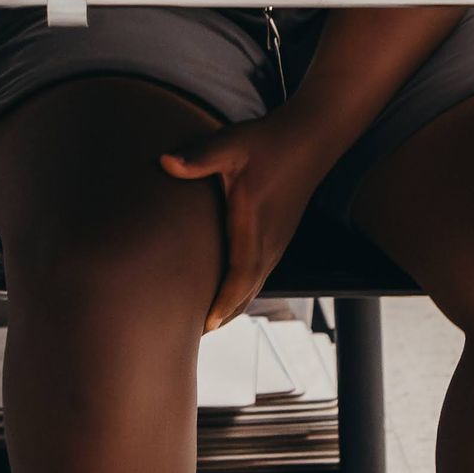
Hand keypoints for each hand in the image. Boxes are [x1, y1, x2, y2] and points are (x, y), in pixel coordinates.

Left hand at [160, 108, 333, 328]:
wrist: (309, 137)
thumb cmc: (267, 141)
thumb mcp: (230, 145)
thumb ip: (198, 158)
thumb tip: (164, 163)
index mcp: (254, 223)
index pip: (241, 274)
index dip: (225, 301)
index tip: (207, 324)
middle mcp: (269, 239)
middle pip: (247, 290)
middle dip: (224, 314)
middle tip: (194, 335)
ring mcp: (277, 239)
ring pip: (256, 284)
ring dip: (234, 306)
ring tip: (206, 324)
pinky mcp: (279, 235)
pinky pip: (261, 273)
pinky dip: (244, 290)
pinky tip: (229, 295)